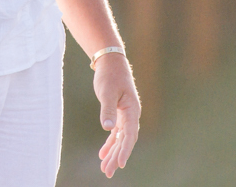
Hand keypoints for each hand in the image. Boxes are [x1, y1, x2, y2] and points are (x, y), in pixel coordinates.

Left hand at [93, 53, 139, 177]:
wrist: (110, 63)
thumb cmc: (110, 75)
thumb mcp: (107, 92)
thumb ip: (108, 110)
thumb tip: (108, 128)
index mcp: (132, 110)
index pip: (130, 134)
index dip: (125, 150)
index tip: (120, 163)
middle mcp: (131, 115)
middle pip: (125, 140)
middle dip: (116, 157)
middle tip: (108, 172)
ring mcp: (125, 116)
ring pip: (120, 139)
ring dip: (113, 153)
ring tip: (104, 168)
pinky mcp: (118, 114)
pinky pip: (115, 133)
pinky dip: (110, 143)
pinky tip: (103, 154)